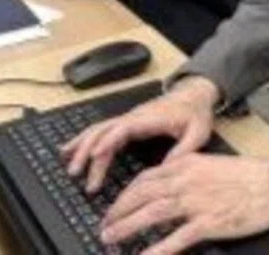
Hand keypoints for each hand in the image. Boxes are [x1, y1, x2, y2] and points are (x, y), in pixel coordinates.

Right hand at [60, 77, 219, 192]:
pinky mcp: (127, 123)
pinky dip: (86, 140)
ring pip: (98, 131)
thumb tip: (167, 168)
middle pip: (103, 131)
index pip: (122, 129)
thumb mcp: (198, 132)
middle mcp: (133, 117)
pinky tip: (71, 149)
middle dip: (87, 151)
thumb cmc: (194, 112)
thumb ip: (185, 150)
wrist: (193, 95)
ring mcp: (128, 119)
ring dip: (82, 147)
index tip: (93, 156)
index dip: (107, 141)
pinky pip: (102, 131)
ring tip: (70, 168)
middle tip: (77, 173)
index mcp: (148, 118)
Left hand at [101, 155, 268, 254]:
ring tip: (110, 238)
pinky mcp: (208, 224)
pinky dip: (155, 250)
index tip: (115, 206)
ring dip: (126, 227)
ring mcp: (195, 203)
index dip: (125, 194)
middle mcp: (185, 182)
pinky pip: (175, 239)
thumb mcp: (212, 164)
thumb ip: (187, 172)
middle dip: (118, 211)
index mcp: (186, 165)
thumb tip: (167, 185)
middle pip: (141, 196)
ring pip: (151, 214)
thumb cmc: (249, 175)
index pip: (145, 179)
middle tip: (104, 225)